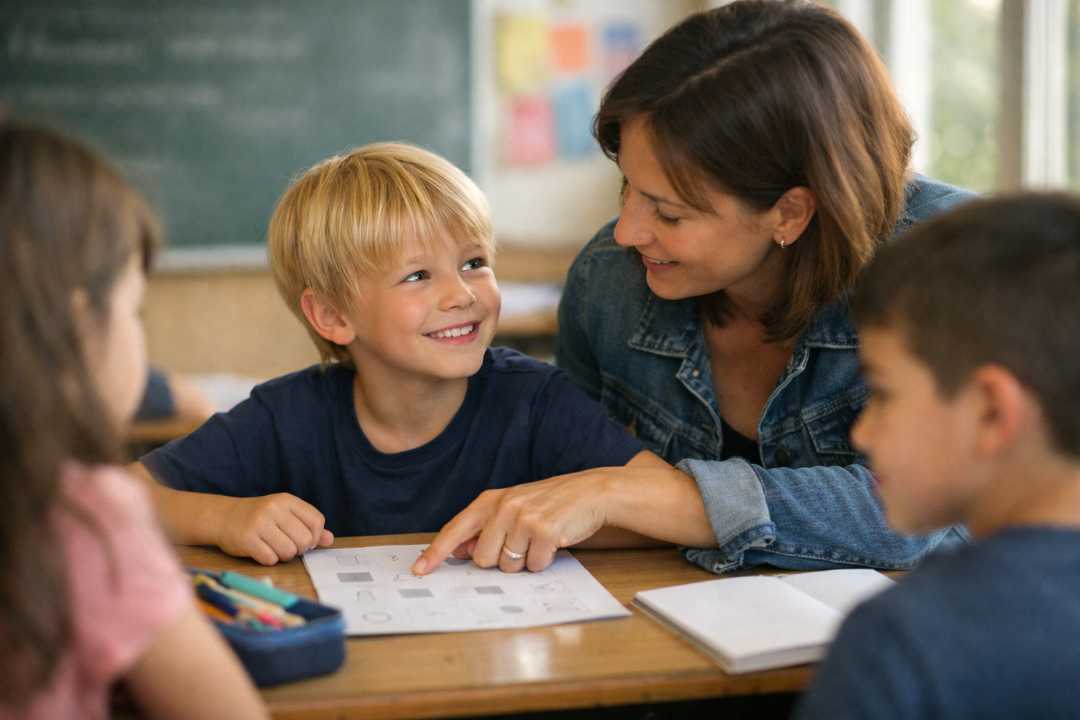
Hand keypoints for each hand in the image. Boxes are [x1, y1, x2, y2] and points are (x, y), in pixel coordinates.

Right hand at [216, 493, 333, 564]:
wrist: (223, 517)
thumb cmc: (259, 517)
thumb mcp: (284, 514)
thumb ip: (307, 525)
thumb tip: (329, 539)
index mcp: (286, 500)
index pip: (316, 521)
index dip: (315, 536)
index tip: (306, 540)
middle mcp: (273, 509)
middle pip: (304, 539)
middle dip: (300, 548)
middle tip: (290, 546)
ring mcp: (259, 523)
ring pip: (288, 551)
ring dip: (284, 556)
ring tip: (275, 548)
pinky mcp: (246, 539)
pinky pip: (270, 558)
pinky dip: (269, 559)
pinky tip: (262, 551)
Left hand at [412, 468, 615, 575]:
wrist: (589, 492)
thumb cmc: (549, 503)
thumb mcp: (513, 507)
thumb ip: (485, 528)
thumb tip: (461, 552)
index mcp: (490, 501)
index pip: (455, 529)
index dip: (435, 553)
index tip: (419, 570)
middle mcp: (503, 507)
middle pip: (482, 559)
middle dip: (500, 559)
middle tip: (521, 543)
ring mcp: (524, 519)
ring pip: (508, 566)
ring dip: (524, 561)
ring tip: (538, 540)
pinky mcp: (545, 532)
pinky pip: (534, 566)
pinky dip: (543, 561)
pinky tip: (553, 542)